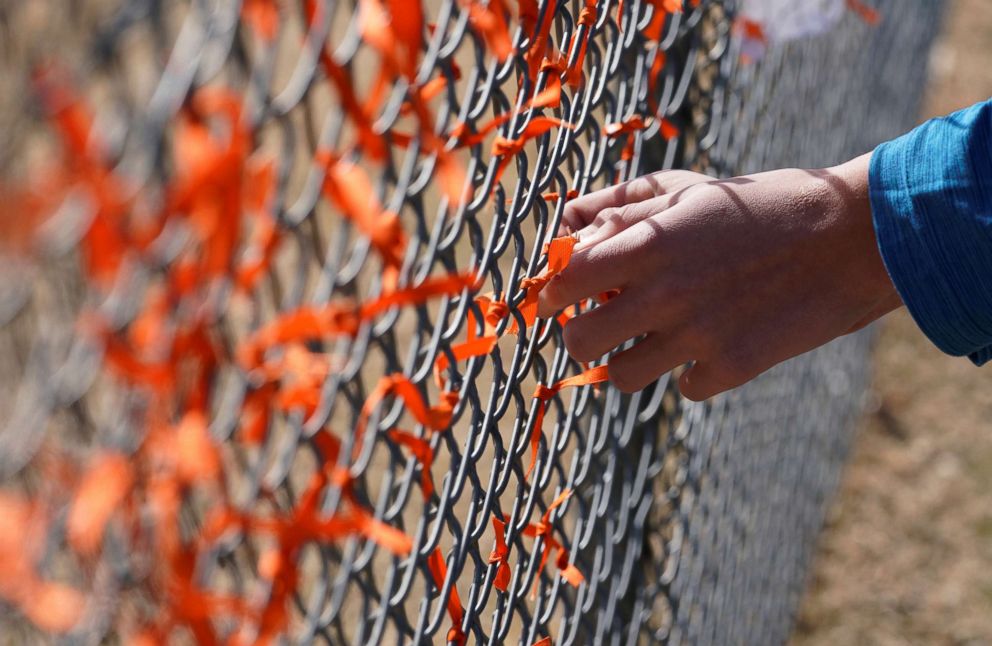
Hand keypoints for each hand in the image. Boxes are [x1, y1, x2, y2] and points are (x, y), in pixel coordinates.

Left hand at [536, 153, 901, 399]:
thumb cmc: (762, 205)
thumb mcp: (690, 189)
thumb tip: (567, 221)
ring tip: (652, 340)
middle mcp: (664, 293)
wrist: (852, 236)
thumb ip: (622, 207)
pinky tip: (710, 345)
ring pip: (621, 376)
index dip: (549, 294)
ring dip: (628, 359)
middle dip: (579, 335)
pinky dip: (690, 372)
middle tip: (597, 326)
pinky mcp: (734, 366)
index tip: (555, 299)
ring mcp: (698, 335)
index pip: (563, 282)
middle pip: (579, 341)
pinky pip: (683, 387)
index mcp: (648, 243)